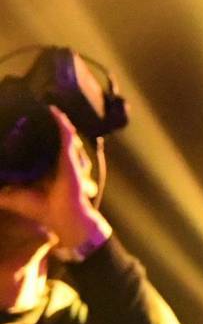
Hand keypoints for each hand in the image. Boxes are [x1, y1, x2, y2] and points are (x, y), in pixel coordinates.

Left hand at [0, 109, 109, 258]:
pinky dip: (59, 121)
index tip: (16, 128)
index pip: (32, 149)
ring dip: (52, 120)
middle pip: (46, 138)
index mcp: (41, 169)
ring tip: (44, 107)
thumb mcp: (11, 198)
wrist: (62, 215)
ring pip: (57, 133)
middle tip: (29, 112)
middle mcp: (53, 160)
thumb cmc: (40, 208)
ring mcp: (63, 156)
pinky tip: (53, 110)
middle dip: (40, 126)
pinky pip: (65, 133)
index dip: (25, 139)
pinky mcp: (69, 154)